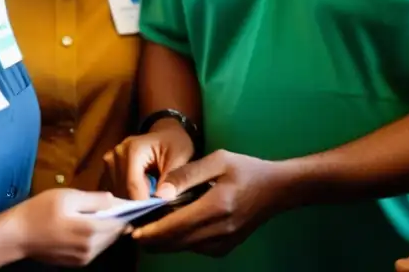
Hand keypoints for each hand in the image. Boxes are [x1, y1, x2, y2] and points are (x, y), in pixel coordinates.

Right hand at [13, 188, 127, 266]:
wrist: (17, 236)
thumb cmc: (41, 210)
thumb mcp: (68, 196)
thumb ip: (95, 199)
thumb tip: (115, 200)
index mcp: (90, 229)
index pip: (119, 221)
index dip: (127, 211)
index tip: (132, 202)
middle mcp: (90, 247)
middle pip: (115, 233)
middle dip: (120, 220)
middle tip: (120, 206)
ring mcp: (83, 258)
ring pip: (107, 242)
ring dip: (109, 229)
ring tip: (106, 214)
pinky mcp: (77, 263)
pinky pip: (96, 249)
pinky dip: (99, 238)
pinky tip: (92, 226)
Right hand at [104, 119, 194, 199]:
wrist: (166, 134)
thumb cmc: (175, 144)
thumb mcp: (182, 158)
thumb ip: (176, 177)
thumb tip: (163, 197)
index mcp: (132, 150)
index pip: (133, 187)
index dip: (144, 204)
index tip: (156, 213)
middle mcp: (115, 155)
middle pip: (122, 192)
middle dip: (138, 204)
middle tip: (155, 205)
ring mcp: (108, 162)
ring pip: (116, 195)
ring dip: (132, 202)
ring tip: (149, 197)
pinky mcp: (107, 170)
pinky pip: (113, 192)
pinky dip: (126, 198)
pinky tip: (139, 196)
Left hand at [131, 149, 292, 256]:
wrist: (277, 189)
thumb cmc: (246, 169)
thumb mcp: (218, 160)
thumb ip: (187, 174)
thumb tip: (160, 192)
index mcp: (216, 206)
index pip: (175, 226)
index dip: (150, 231)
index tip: (131, 229)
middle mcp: (219, 230)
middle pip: (175, 242)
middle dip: (152, 238)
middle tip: (133, 229)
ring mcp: (224, 242)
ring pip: (183, 248)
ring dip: (164, 241)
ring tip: (148, 227)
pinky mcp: (226, 248)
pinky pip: (195, 248)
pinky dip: (180, 241)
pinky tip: (174, 228)